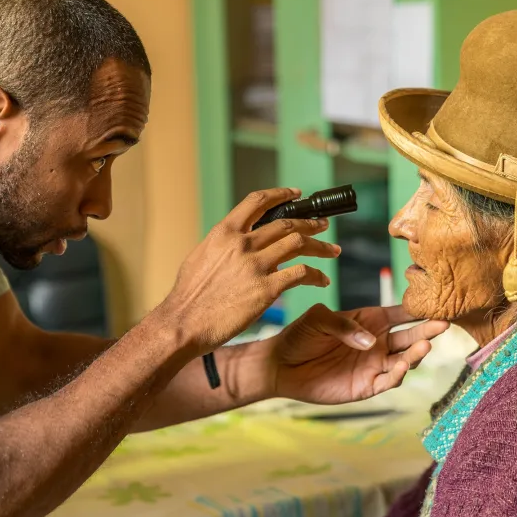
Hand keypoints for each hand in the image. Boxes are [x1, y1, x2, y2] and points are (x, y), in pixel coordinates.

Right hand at [161, 188, 339, 354]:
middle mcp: (243, 243)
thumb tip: (238, 240)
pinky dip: (316, 275)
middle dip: (310, 222)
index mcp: (225, 231)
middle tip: (323, 225)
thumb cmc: (189, 295)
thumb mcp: (201, 255)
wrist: (183, 322)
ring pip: (299, 243)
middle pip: (286, 223)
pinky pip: (301, 274)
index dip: (281, 194)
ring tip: (332, 250)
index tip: (297, 194)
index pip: (258, 201)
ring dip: (320, 246)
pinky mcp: (267, 289)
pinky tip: (322, 280)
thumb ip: (224, 244)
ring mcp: (256, 265)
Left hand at [267, 303, 448, 403]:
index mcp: (370, 320)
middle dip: (427, 330)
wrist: (281, 365)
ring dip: (416, 354)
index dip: (418, 310)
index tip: (436, 303)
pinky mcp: (366, 386)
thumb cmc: (300, 336)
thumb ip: (344, 325)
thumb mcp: (319, 319)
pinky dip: (398, 375)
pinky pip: (388, 381)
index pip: (401, 313)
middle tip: (443, 324)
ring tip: (425, 345)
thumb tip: (370, 341)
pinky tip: (402, 366)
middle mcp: (378, 342)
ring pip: (404, 360)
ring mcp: (374, 365)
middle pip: (410, 336)